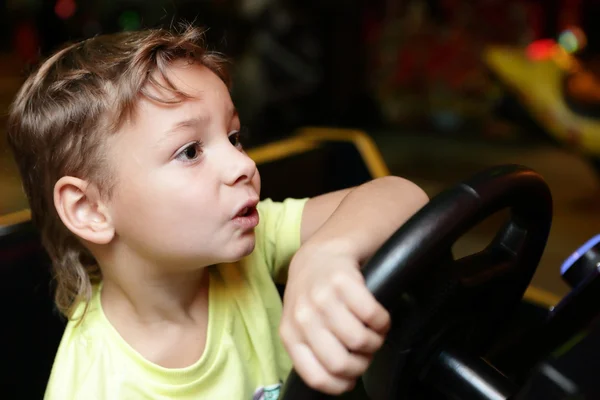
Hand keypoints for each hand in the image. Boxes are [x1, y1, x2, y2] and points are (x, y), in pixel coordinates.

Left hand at [279, 240, 390, 394]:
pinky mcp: (343, 281)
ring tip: (373, 332)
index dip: (341, 384)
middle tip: (366, 352)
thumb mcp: (301, 323)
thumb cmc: (314, 293)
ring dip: (375, 341)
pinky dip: (383, 322)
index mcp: (290, 333)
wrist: (321, 252)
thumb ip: (312, 349)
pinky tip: (377, 317)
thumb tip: (337, 381)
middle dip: (362, 364)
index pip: (316, 376)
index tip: (352, 378)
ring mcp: (322, 297)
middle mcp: (302, 316)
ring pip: (360, 341)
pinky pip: (373, 316)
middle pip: (341, 363)